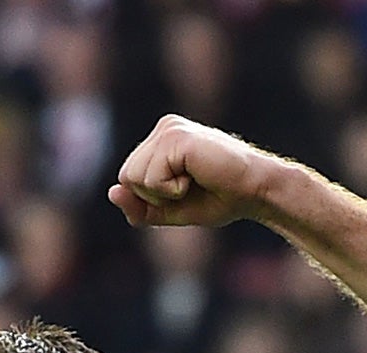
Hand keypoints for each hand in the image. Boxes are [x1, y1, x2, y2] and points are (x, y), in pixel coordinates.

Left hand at [108, 114, 284, 229]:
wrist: (254, 192)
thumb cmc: (220, 198)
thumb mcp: (170, 210)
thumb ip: (139, 207)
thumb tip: (112, 192)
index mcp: (161, 140)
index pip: (128, 177)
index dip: (148, 198)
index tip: (183, 191)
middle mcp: (164, 128)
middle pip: (126, 177)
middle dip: (153, 196)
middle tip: (189, 187)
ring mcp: (169, 129)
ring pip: (134, 177)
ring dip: (162, 193)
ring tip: (192, 180)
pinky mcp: (176, 137)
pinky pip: (150, 178)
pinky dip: (171, 190)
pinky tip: (196, 176)